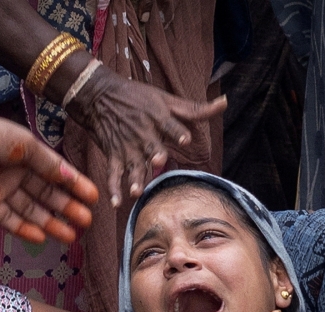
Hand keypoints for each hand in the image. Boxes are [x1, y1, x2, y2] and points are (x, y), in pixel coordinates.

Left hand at [0, 96, 96, 244]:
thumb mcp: (27, 146)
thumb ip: (49, 164)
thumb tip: (73, 178)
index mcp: (29, 155)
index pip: (57, 174)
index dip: (76, 186)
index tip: (94, 198)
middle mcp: (18, 173)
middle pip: (47, 195)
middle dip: (67, 208)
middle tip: (86, 221)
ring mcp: (3, 189)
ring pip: (31, 210)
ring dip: (50, 223)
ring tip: (71, 236)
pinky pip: (8, 218)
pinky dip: (23, 229)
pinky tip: (40, 237)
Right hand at [66, 67, 226, 206]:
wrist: (100, 95)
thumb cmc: (138, 97)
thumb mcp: (166, 99)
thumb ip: (195, 109)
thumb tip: (224, 102)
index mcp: (158, 118)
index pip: (170, 125)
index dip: (178, 132)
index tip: (185, 139)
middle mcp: (143, 134)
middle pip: (151, 147)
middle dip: (155, 154)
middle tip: (158, 161)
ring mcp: (127, 147)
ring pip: (132, 165)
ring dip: (133, 179)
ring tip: (135, 191)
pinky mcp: (113, 155)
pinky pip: (112, 174)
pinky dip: (113, 188)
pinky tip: (116, 203)